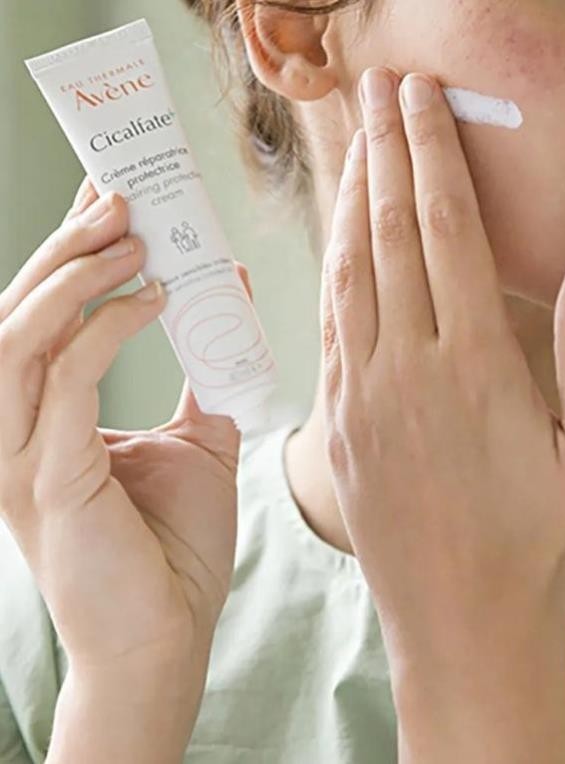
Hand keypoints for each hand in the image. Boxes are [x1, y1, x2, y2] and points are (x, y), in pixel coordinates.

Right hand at [0, 177, 254, 680]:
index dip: (71, 252)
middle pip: (19, 311)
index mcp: (46, 418)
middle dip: (67, 247)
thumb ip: (204, 376)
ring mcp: (20, 455)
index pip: (44, 316)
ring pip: (19, 336)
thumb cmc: (174, 546)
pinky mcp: (45, 480)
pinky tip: (153, 299)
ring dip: (74, 277)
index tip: (112, 199)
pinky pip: (64, 382)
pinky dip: (105, 331)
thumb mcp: (196, 444)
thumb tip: (226, 299)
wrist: (169, 633)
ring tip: (132, 236)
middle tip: (120, 197)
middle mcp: (17, 429)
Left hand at [319, 67, 564, 663]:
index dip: (431, 156)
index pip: (445, 232)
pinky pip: (329, 330)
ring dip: (351, 201)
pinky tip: (336, 244)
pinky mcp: (339, 429)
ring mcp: (361, 399)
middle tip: (381, 92)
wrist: (464, 631)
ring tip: (355, 145)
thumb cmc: (540, 551)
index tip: (422, 100)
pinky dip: (331, 271)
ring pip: (347, 274)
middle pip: (387, 236)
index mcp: (471, 369)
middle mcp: (405, 372)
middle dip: (384, 153)